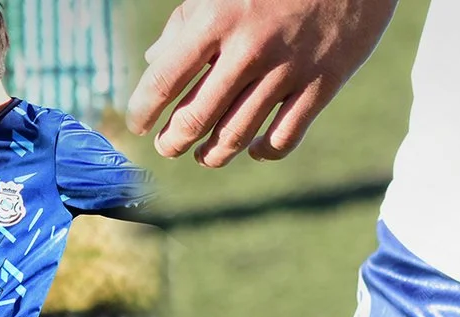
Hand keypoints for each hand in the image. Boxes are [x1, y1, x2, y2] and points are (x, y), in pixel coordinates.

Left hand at [126, 0, 397, 166]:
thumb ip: (185, 22)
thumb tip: (154, 60)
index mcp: (217, 18)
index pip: (164, 80)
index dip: (143, 110)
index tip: (137, 124)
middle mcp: (250, 48)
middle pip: (197, 117)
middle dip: (173, 141)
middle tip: (166, 146)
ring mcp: (288, 69)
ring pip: (237, 134)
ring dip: (212, 154)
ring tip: (203, 156)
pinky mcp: (322, 84)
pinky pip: (285, 137)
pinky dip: (263, 151)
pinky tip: (253, 149)